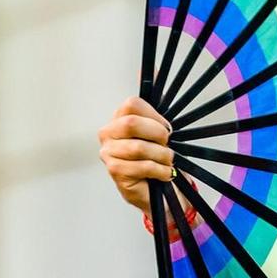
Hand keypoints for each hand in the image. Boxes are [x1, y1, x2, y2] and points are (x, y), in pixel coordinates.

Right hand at [98, 96, 173, 216]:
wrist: (160, 192)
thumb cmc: (159, 160)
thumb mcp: (161, 135)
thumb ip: (159, 115)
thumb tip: (160, 85)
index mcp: (119, 119)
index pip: (132, 104)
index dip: (154, 115)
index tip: (167, 128)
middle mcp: (109, 134)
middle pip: (131, 123)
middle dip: (157, 134)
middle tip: (167, 145)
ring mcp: (108, 153)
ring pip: (139, 147)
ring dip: (162, 155)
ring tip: (168, 161)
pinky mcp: (115, 171)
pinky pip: (143, 166)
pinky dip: (161, 170)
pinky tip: (165, 173)